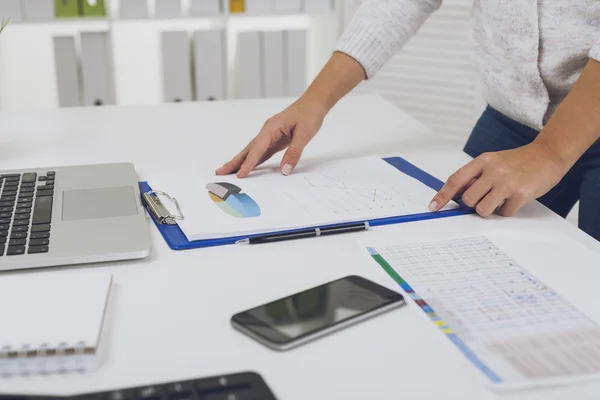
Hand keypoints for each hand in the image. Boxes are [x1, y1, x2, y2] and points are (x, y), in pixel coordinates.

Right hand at [216, 100, 325, 177]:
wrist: (313, 104)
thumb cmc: (309, 115)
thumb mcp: (304, 134)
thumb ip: (294, 153)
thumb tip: (285, 170)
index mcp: (271, 128)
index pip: (257, 148)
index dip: (248, 163)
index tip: (240, 174)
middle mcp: (267, 131)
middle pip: (248, 149)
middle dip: (234, 162)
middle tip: (220, 172)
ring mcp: (269, 135)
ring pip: (252, 151)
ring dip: (241, 161)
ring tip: (228, 171)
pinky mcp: (274, 139)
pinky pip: (261, 152)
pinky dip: (253, 160)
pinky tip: (247, 167)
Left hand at [429, 141, 568, 216]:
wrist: (548, 155)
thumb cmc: (517, 162)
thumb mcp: (493, 162)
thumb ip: (475, 176)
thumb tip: (455, 196)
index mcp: (483, 161)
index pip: (455, 180)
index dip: (442, 196)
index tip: (433, 207)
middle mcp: (493, 170)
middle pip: (468, 199)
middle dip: (473, 204)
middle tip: (485, 198)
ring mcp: (507, 182)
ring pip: (483, 209)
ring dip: (489, 210)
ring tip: (499, 199)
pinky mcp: (521, 193)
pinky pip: (504, 213)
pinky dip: (507, 210)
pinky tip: (514, 199)